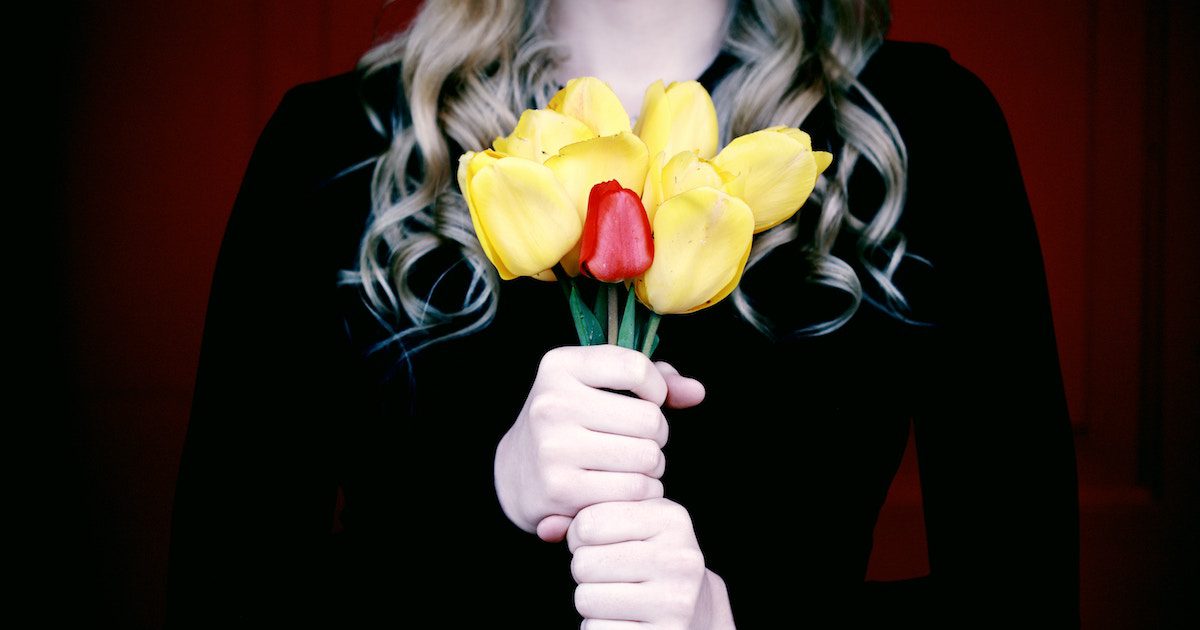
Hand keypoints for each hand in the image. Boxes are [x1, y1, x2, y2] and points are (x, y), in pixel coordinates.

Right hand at [494, 345, 705, 541]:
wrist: (515, 474)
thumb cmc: (570, 422)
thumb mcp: (600, 386)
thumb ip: (654, 380)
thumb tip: (696, 392)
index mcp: (560, 366)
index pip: (636, 368)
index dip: (656, 389)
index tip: (647, 401)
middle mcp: (552, 402)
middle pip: (650, 420)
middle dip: (656, 435)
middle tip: (637, 441)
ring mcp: (554, 446)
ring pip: (647, 457)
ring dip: (652, 466)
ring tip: (631, 464)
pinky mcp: (561, 488)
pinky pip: (635, 489)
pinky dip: (642, 491)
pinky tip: (624, 486)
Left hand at [568, 498, 735, 629]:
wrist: (693, 609)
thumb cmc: (648, 560)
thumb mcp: (631, 525)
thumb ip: (587, 517)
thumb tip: (546, 529)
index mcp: (672, 520)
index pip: (588, 522)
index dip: (581, 536)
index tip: (602, 543)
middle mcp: (679, 559)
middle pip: (583, 562)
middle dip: (586, 571)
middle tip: (611, 575)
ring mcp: (674, 603)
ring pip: (586, 598)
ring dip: (592, 600)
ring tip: (619, 596)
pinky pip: (596, 629)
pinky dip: (599, 626)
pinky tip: (624, 619)